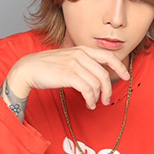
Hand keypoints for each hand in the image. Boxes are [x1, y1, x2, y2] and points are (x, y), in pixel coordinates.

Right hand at [6, 46, 129, 109]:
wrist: (27, 69)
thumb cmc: (45, 67)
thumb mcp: (66, 59)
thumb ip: (80, 63)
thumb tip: (94, 75)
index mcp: (81, 49)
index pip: (107, 55)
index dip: (119, 66)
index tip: (126, 76)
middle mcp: (79, 55)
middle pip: (104, 73)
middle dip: (109, 89)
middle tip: (107, 100)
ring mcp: (74, 65)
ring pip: (96, 83)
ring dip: (98, 97)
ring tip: (94, 104)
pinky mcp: (68, 75)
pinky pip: (88, 90)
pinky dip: (91, 99)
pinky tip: (88, 104)